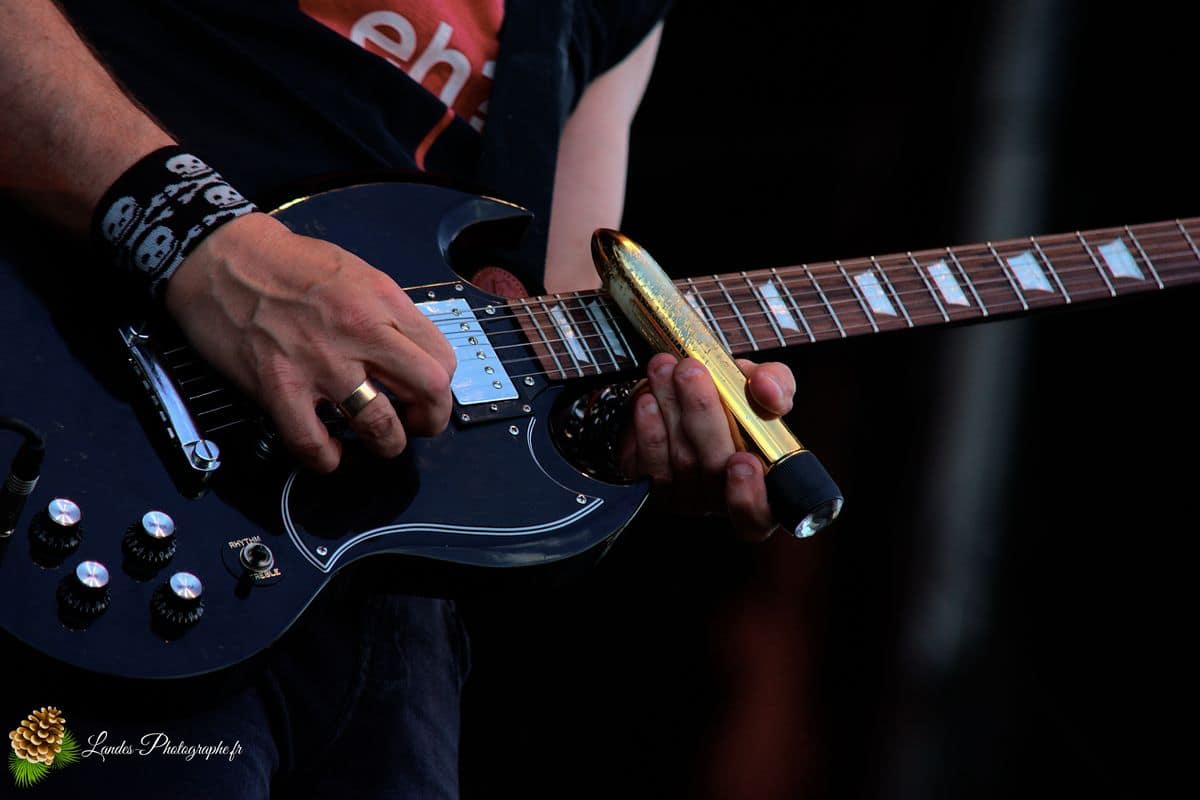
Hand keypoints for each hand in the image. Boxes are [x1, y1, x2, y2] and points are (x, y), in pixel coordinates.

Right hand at [164, 212, 456, 471]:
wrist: (222, 256)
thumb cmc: (287, 264)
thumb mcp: (358, 273)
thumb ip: (388, 315)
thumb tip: (412, 357)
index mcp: (383, 303)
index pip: (442, 359)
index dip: (441, 387)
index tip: (428, 394)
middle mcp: (360, 332)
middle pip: (428, 391)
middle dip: (430, 420)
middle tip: (417, 424)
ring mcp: (321, 363)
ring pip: (380, 426)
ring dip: (385, 444)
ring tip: (376, 441)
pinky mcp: (280, 387)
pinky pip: (314, 443)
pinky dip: (326, 458)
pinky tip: (329, 451)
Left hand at [618, 353, 795, 539]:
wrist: (689, 403)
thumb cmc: (735, 405)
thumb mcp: (763, 388)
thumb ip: (776, 385)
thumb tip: (767, 391)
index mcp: (760, 486)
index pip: (758, 515)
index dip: (750, 497)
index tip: (743, 463)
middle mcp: (721, 499)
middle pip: (713, 471)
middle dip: (702, 415)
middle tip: (691, 371)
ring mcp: (685, 497)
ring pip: (679, 460)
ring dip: (670, 407)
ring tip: (665, 369)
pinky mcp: (651, 487)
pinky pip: (648, 463)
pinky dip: (647, 428)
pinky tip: (648, 400)